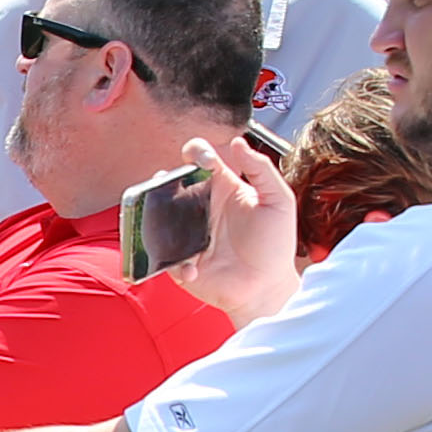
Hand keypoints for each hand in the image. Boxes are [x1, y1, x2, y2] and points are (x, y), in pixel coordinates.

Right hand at [161, 129, 302, 331]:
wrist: (267, 288)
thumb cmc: (275, 245)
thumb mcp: (279, 200)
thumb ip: (261, 170)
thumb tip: (239, 143)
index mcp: (223, 189)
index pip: (201, 160)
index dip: (196, 152)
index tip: (203, 159)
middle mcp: (201, 208)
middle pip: (172, 184)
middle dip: (164, 178)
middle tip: (166, 180)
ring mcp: (188, 234)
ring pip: (158, 215)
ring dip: (153, 212)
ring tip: (158, 214)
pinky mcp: (181, 261)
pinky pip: (164, 255)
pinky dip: (175, 262)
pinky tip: (194, 268)